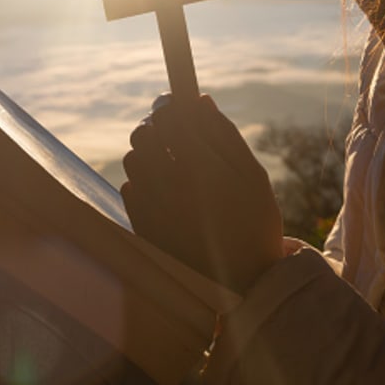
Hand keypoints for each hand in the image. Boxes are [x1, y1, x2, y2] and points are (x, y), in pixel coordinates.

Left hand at [120, 94, 282, 292]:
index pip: (168, 117)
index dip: (170, 105)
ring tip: (169, 162)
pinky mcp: (141, 225)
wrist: (242, 282)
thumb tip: (199, 101)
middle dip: (156, 126)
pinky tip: (164, 191)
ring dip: (147, 152)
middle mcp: (169, 185)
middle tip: (172, 132)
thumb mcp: (252, 175)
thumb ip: (223, 135)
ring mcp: (151, 207)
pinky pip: (129, 187)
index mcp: (200, 167)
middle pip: (143, 134)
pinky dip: (142, 181)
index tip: (175, 103)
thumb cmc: (254, 223)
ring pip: (133, 159)